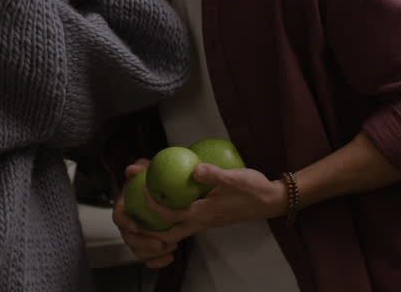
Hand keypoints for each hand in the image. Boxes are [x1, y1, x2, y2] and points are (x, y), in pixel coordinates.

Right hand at [111, 159, 177, 268]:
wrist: (166, 191)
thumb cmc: (154, 180)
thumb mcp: (149, 171)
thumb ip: (141, 168)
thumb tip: (132, 170)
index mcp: (124, 206)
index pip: (118, 216)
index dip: (126, 223)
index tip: (137, 227)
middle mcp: (128, 224)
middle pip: (128, 239)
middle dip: (143, 244)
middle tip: (161, 244)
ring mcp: (137, 237)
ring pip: (138, 251)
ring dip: (153, 254)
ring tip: (172, 248)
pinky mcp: (147, 246)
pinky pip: (149, 258)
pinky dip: (158, 261)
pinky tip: (170, 258)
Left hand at [136, 164, 287, 245]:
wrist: (269, 201)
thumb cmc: (252, 189)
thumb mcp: (234, 178)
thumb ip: (214, 174)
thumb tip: (194, 168)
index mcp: (203, 214)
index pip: (170, 215)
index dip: (152, 204)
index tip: (140, 188)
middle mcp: (200, 222)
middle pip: (166, 233)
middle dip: (147, 227)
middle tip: (131, 212)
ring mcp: (203, 221)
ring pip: (173, 229)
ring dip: (156, 223)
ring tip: (143, 204)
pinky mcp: (206, 217)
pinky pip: (182, 221)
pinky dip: (169, 215)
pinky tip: (165, 196)